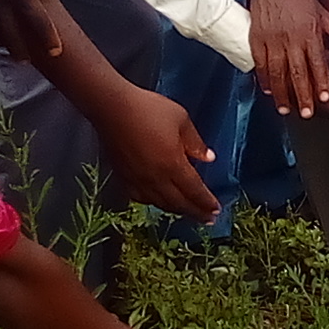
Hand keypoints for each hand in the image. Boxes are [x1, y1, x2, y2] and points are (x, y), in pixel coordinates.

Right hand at [95, 85, 219, 221]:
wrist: (111, 107)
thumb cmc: (148, 109)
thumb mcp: (181, 119)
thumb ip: (195, 142)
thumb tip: (208, 158)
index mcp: (173, 165)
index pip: (194, 191)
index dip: (206, 203)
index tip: (216, 211)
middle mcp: (156, 178)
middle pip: (179, 203)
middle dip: (195, 213)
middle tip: (208, 220)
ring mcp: (137, 179)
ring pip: (160, 203)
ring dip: (176, 210)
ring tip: (187, 212)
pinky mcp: (123, 176)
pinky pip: (140, 197)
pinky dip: (153, 202)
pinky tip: (157, 200)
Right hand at [236, 0, 328, 118]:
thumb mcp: (321, 10)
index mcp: (309, 31)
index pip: (317, 62)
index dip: (321, 82)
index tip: (324, 98)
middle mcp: (290, 37)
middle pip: (297, 73)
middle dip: (303, 95)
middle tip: (307, 113)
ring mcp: (271, 39)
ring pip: (277, 73)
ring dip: (282, 93)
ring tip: (286, 110)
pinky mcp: (256, 38)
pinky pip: (260, 64)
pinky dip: (264, 79)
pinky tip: (268, 91)